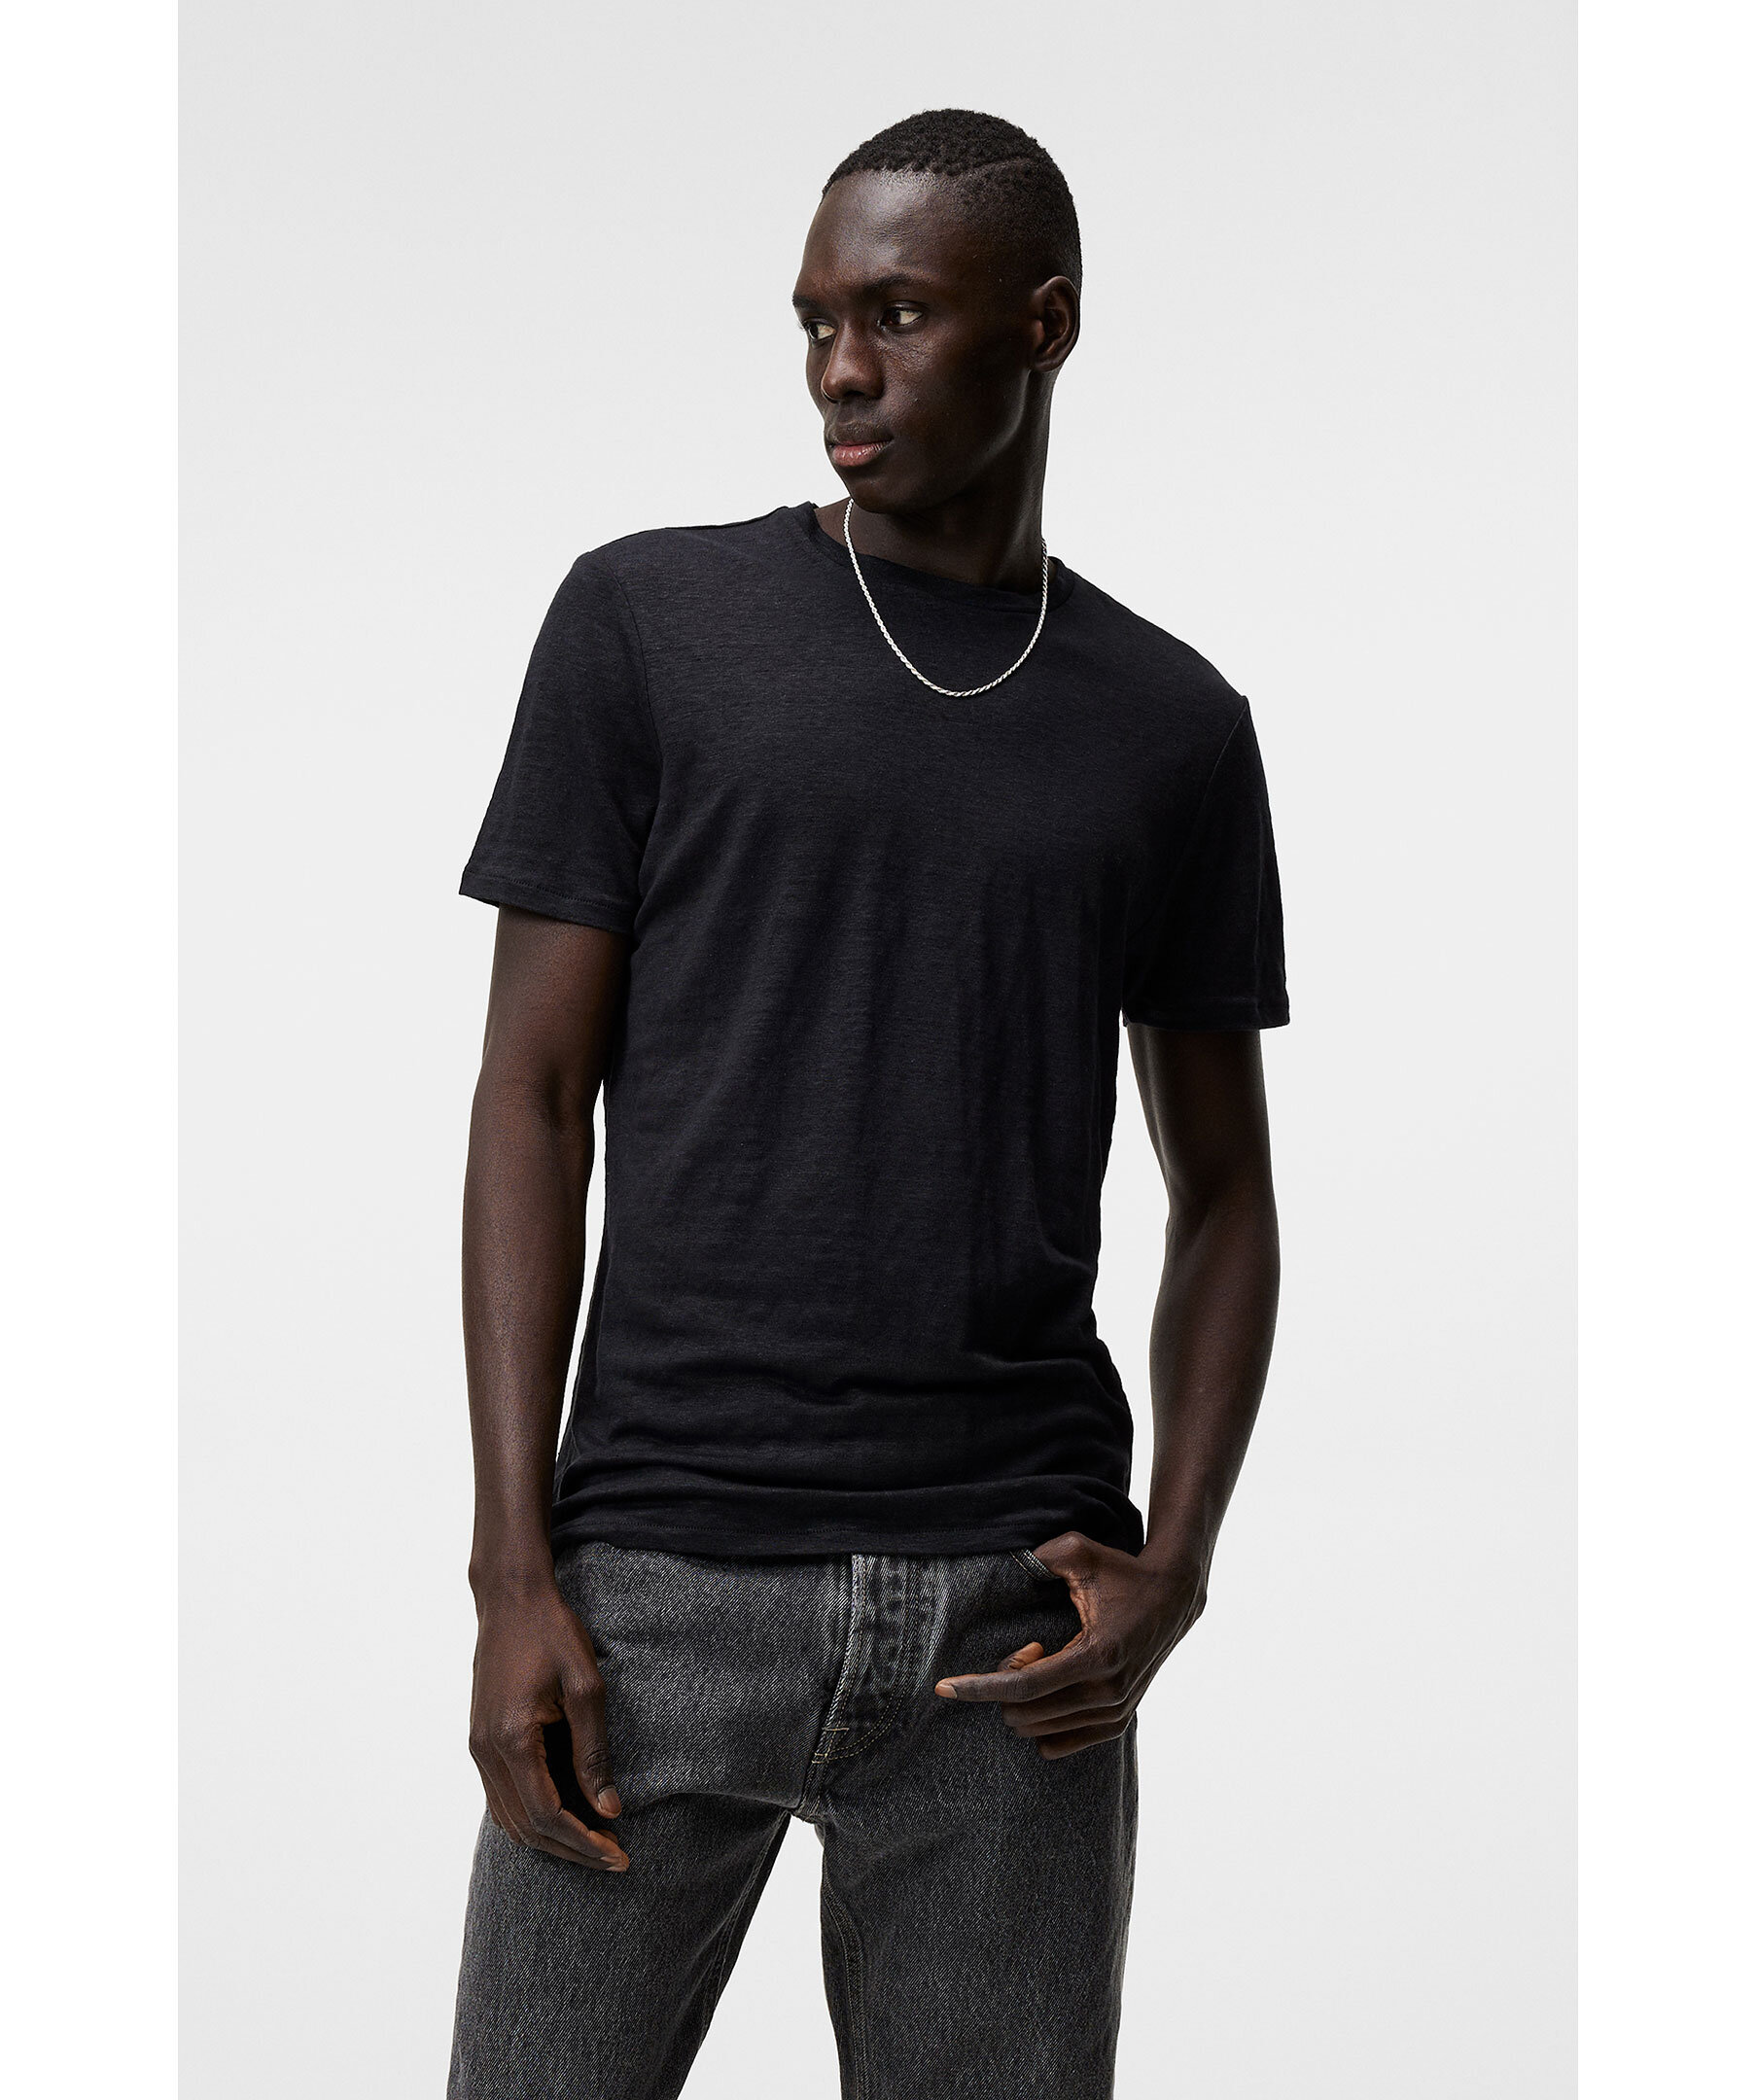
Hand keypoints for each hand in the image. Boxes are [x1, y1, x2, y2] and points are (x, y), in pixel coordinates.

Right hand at [468, 1578, 627, 1869]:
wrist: (510, 1598)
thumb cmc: (553, 1633)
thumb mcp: (587, 1687)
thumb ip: (594, 1752)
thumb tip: (610, 1809)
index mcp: (512, 1740)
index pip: (547, 1816)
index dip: (584, 1843)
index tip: (620, 1855)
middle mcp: (486, 1752)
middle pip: (526, 1829)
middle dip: (572, 1850)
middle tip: (615, 1858)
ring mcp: (477, 1748)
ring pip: (509, 1820)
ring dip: (551, 1839)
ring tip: (596, 1842)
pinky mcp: (480, 1741)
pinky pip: (501, 1798)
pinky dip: (532, 1818)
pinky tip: (565, 1817)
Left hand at [934, 1532, 1206, 1757]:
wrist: (1173, 1596)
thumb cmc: (1122, 1571)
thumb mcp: (1079, 1551)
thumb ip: (1040, 1556)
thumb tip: (1007, 1566)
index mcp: (1097, 1656)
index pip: (1023, 1686)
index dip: (978, 1688)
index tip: (943, 1688)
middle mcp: (1108, 1692)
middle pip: (1025, 1713)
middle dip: (1006, 1683)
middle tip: (1027, 1646)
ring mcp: (1116, 1713)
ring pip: (1038, 1731)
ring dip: (1026, 1700)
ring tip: (1045, 1659)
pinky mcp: (1119, 1723)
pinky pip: (1057, 1744)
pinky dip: (1040, 1722)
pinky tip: (1051, 1688)